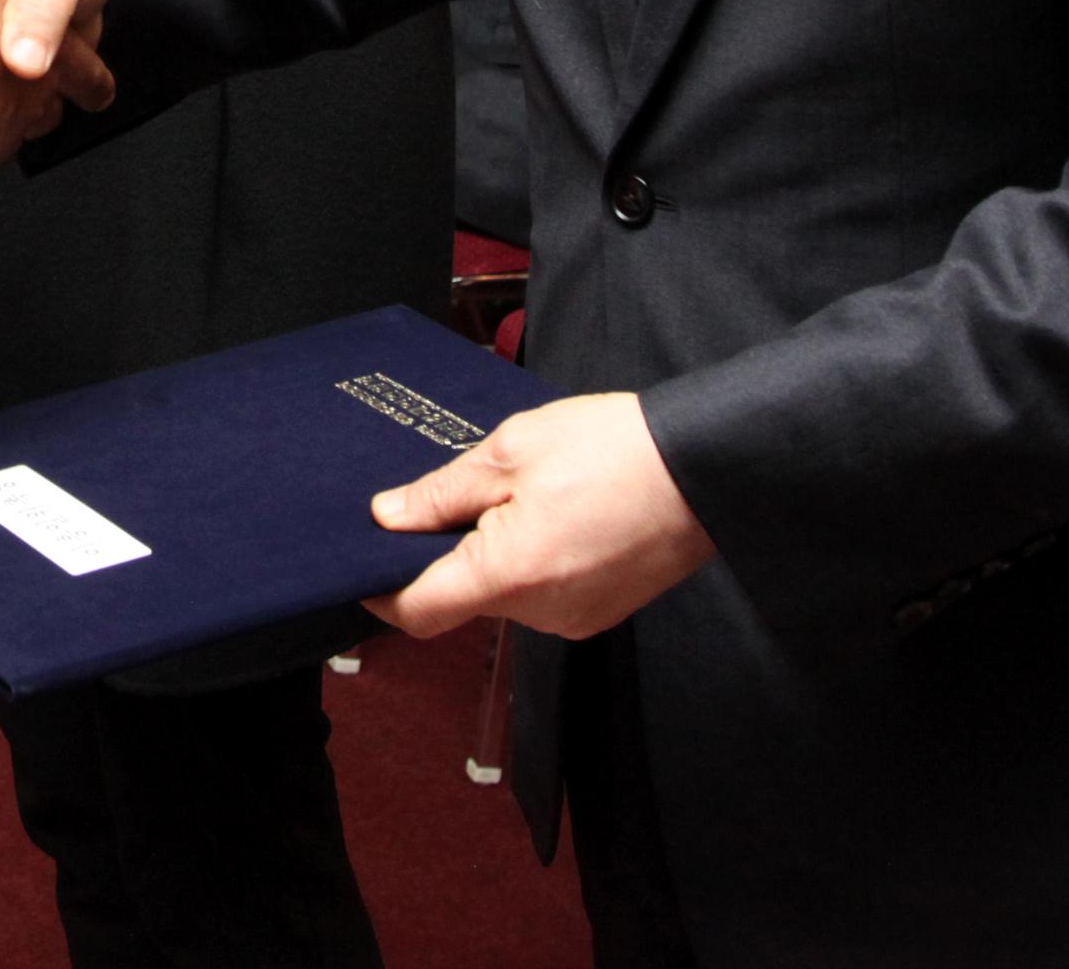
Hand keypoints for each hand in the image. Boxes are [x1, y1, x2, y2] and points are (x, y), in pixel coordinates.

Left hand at [363, 392, 716, 639]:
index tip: (362, 567)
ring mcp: (575, 618)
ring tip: (525, 492)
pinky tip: (556, 512)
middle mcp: (540, 613)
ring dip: (495, 551)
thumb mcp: (509, 451)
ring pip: (504, 593)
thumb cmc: (614, 450)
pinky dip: (533, 560)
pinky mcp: (600, 612)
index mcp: (508, 575)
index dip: (381, 592)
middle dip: (448, 550)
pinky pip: (542, 593)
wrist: (705, 467)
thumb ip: (440, 493)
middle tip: (461, 493)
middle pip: (462, 596)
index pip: (419, 612)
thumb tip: (388, 518)